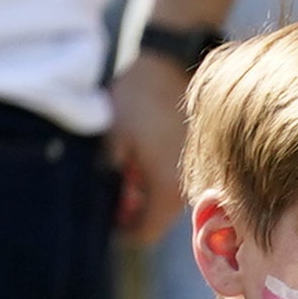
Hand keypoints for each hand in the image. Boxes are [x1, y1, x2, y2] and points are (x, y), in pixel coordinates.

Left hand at [107, 51, 190, 243]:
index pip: (142, 235)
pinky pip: (171, 182)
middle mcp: (185, 189)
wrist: (174, 63)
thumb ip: (109, 177)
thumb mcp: (112, 138)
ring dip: (141, 191)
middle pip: (154, 220)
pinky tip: (140, 151)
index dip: (119, 231)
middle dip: (129, 209)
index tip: (101, 216)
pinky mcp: (196, 159)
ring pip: (162, 201)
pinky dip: (153, 176)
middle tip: (109, 182)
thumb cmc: (139, 98)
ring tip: (124, 161)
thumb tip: (103, 203)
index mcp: (164, 189)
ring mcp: (194, 174)